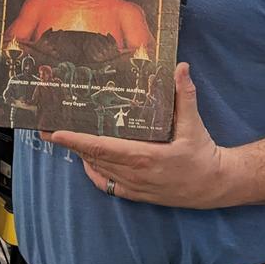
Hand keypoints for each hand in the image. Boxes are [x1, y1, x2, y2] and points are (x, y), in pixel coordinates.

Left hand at [46, 63, 231, 209]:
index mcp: (145, 157)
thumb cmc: (203, 154)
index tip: (57, 134)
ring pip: (98, 171)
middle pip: (94, 158)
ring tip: (65, 140)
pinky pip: (107, 185)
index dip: (77, 141)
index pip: (102, 148)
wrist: (215, 186)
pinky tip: (88, 161)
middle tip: (49, 131)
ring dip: (81, 156)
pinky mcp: (137, 195)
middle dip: (70, 145)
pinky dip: (94, 172)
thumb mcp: (194, 124)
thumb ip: (185, 95)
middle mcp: (135, 175)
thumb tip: (181, 68)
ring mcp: (134, 187)